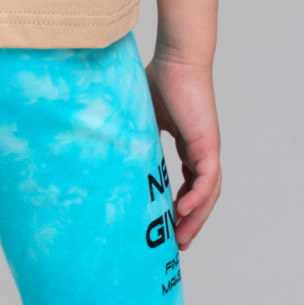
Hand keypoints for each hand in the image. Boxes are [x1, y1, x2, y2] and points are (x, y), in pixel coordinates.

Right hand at [144, 55, 220, 250]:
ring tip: (181, 239)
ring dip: (196, 218)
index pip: (189, 183)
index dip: (179, 206)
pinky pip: (206, 180)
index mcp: (188, 145)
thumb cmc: (157, 78)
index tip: (166, 225)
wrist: (178, 59)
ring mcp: (207, 149)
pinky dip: (197, 198)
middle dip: (190, 222)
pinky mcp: (208, 144)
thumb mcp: (138, 117)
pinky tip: (182, 212)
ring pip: (207, 194)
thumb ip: (128, 135)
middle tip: (176, 245)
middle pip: (201, 196)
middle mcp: (201, 151)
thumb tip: (95, 145)